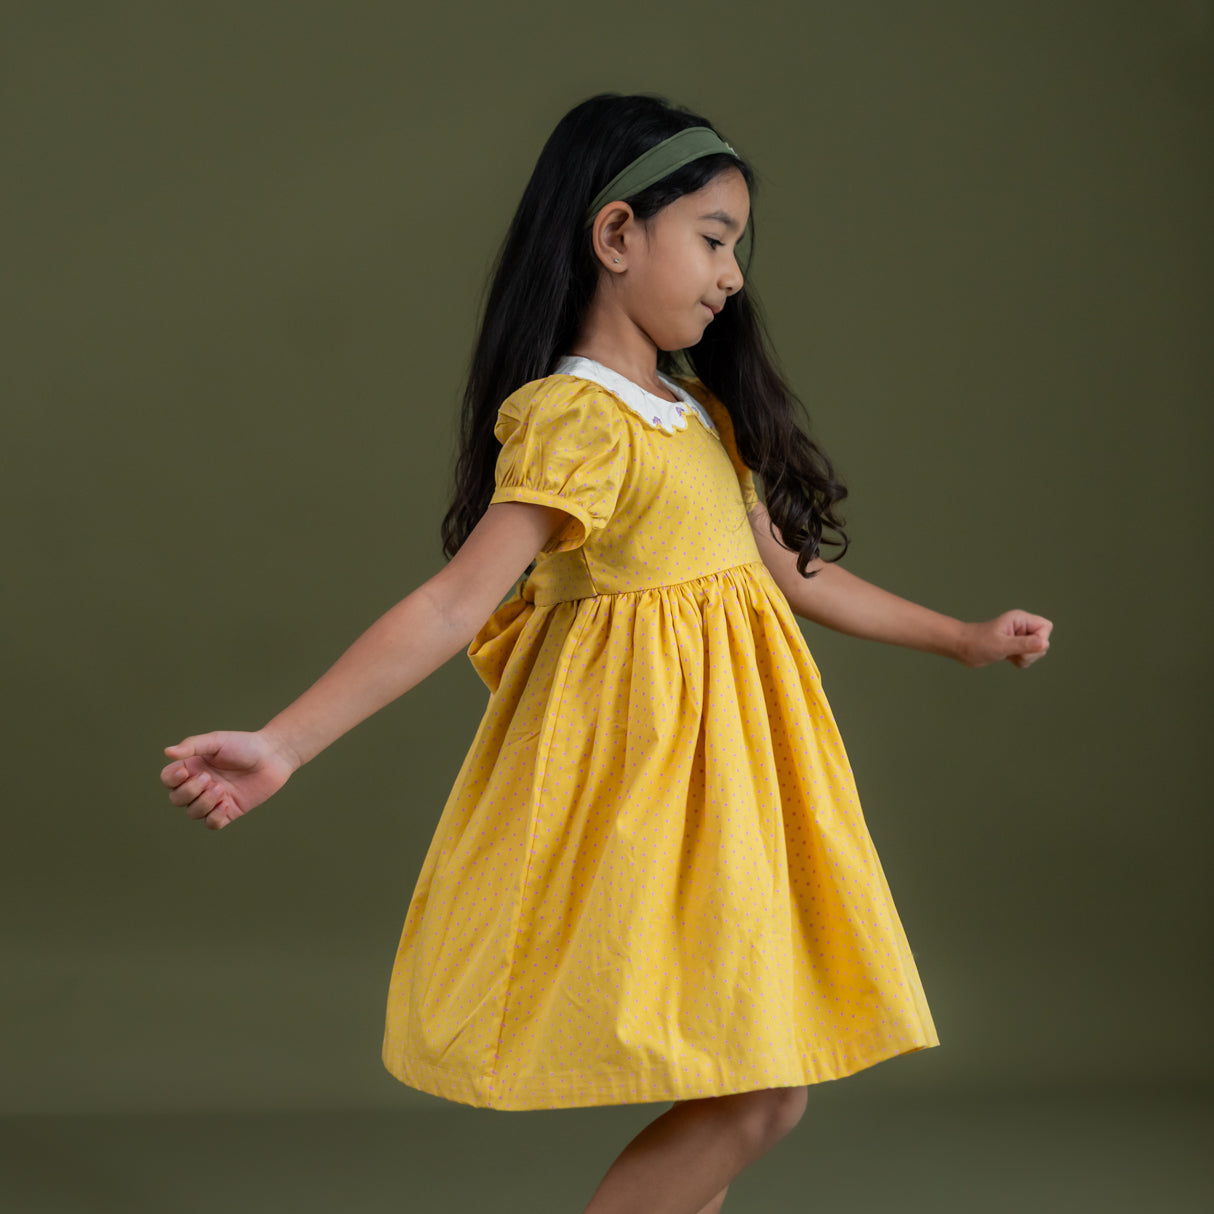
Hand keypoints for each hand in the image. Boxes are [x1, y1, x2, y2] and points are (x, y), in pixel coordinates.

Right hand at [160, 730, 295, 830]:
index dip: (171, 780)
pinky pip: (212, 824)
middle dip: (189, 791)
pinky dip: (214, 817)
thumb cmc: (244, 745)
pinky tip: (227, 804)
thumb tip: (167, 752)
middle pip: (177, 799)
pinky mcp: (229, 811)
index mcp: (193, 767)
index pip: (168, 780)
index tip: (185, 771)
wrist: (273, 756)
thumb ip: (192, 746)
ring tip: (222, 788)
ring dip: (204, 802)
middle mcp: (200, 785)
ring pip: (193, 813)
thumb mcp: (216, 741)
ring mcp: (214, 799)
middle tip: (210, 778)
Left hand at [957, 610, 1052, 668]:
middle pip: (1044, 641)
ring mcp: (1019, 637)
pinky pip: (1028, 657)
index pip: (1046, 627)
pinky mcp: (1015, 647)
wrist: (962, 648)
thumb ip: (1024, 644)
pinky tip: (1006, 658)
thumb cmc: (977, 642)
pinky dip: (1020, 661)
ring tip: (1007, 655)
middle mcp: (1022, 627)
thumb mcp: (1001, 645)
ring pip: (1037, 651)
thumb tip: (1044, 644)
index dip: (1040, 639)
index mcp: (1020, 619)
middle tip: (1013, 652)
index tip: (1023, 646)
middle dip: (1031, 652)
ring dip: (1024, 658)